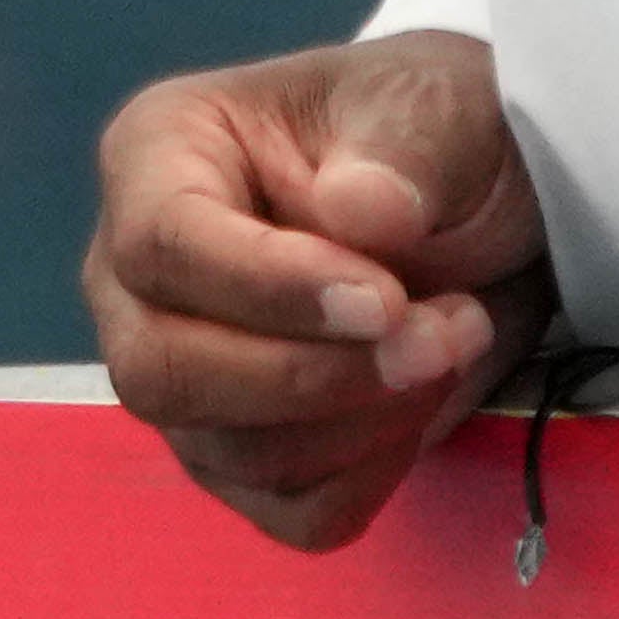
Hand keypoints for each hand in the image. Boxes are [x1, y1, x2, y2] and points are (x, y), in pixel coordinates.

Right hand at [82, 31, 546, 549]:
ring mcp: (180, 375)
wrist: (481, 211)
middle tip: (441, 338)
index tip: (386, 302)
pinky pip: (290, 512)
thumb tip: (358, 212)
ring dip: (366, 419)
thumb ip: (403, 148)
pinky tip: (421, 399)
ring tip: (455, 337)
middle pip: (161, 372)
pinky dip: (373, 474)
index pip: (162, 245)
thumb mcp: (440, 106)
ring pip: (229, 453)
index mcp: (156, 157)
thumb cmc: (433, 135)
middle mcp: (136, 277)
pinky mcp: (239, 457)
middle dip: (312, 376)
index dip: (269, 288)